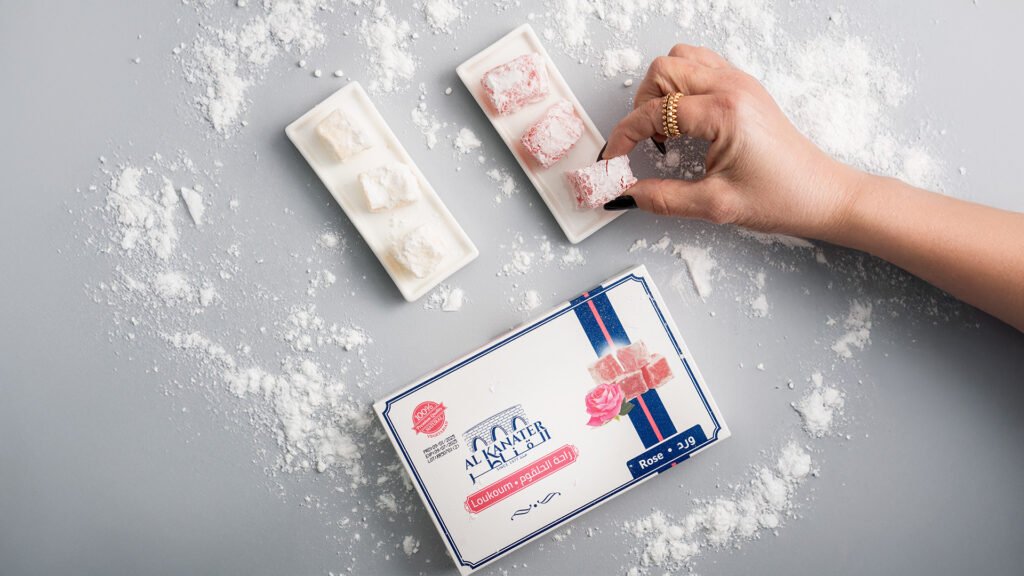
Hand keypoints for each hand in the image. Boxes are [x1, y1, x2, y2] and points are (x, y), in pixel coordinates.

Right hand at [603, 44, 863, 239]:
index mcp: (724, 113)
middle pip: (662, 71)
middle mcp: (731, 87)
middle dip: (641, 106)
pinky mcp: (744, 87)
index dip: (624, 136)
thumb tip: (624, 194)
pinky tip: (682, 118)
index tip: (613, 160)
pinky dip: (681, 85)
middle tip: (642, 143)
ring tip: (662, 127)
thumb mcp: (714, 206)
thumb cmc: (781, 198)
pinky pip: (700, 65)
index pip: (655, 112)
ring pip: (680, 59)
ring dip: (660, 89)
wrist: (823, 195)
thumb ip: (661, 198)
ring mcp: (740, 82)